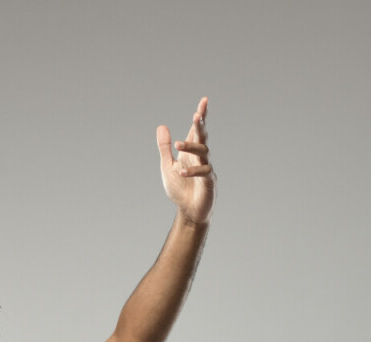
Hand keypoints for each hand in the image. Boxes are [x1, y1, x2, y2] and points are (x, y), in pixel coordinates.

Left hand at [157, 96, 215, 225]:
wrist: (189, 211)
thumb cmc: (180, 189)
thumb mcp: (167, 166)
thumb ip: (165, 148)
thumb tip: (161, 126)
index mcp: (191, 152)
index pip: (196, 131)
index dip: (201, 116)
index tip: (204, 101)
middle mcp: (200, 157)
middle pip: (202, 137)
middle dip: (200, 126)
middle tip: (197, 115)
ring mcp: (206, 169)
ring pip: (202, 153)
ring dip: (191, 147)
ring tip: (178, 144)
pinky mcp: (209, 182)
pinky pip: (203, 173)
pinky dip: (191, 171)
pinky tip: (180, 171)